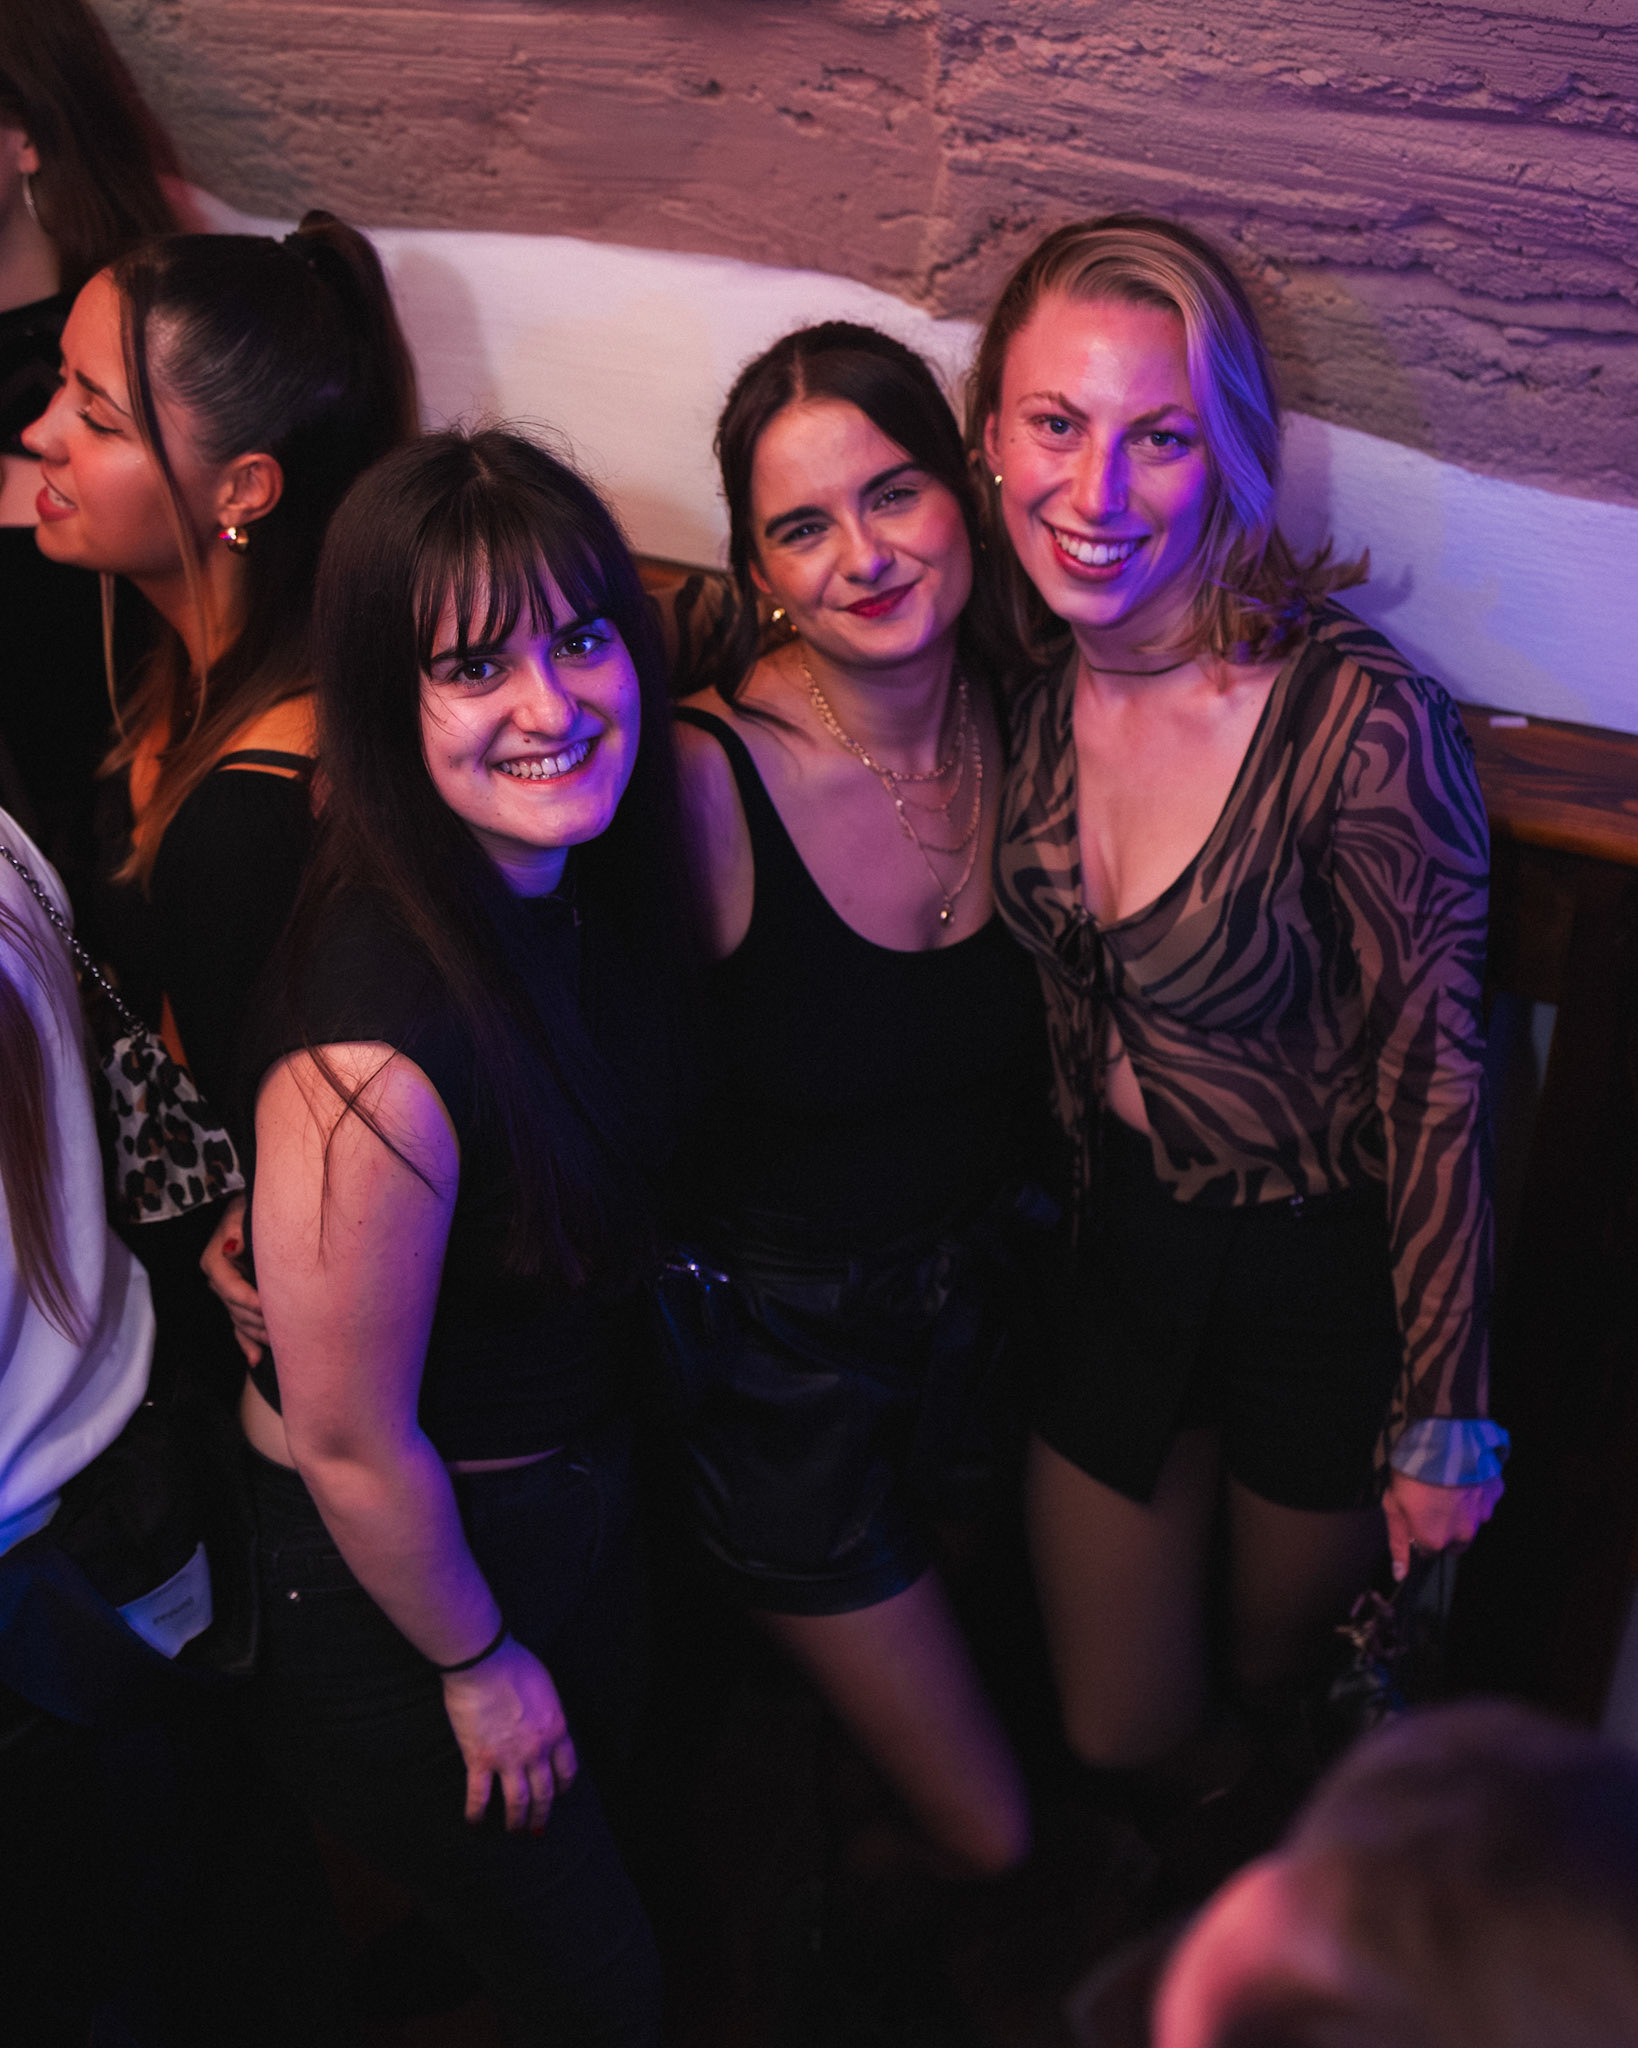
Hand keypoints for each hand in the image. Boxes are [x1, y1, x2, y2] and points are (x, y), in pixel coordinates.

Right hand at [199, 1195, 266, 1363]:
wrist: (254, 1210)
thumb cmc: (250, 1208)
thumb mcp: (241, 1211)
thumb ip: (237, 1228)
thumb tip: (232, 1246)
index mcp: (216, 1259)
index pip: (228, 1286)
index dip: (246, 1298)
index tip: (266, 1305)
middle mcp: (219, 1279)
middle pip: (235, 1308)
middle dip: (258, 1319)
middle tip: (284, 1327)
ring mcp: (227, 1293)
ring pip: (239, 1320)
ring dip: (258, 1333)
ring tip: (280, 1342)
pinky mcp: (236, 1301)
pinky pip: (239, 1327)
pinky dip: (247, 1344)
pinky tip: (256, 1359)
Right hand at [440, 1635, 578, 1831]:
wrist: (485, 1663)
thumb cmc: (515, 1665)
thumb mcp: (546, 1688)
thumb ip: (547, 1713)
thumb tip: (543, 1723)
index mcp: (556, 1730)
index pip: (567, 1769)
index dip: (563, 1786)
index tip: (559, 1795)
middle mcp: (536, 1751)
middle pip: (544, 1793)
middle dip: (542, 1815)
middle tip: (537, 1829)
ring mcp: (508, 1759)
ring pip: (517, 1802)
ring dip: (517, 1822)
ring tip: (515, 1833)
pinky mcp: (480, 1760)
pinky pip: (479, 1796)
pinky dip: (476, 1814)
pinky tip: (474, 1824)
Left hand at [1384, 1469, 1504, 1581]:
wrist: (1442, 1441)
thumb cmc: (1411, 1474)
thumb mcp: (1393, 1506)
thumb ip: (1398, 1543)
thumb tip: (1400, 1575)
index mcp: (1436, 1540)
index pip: (1428, 1550)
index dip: (1419, 1534)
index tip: (1413, 1516)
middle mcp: (1464, 1533)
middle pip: (1454, 1542)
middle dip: (1444, 1529)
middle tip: (1431, 1504)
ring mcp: (1483, 1513)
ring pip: (1472, 1521)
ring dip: (1461, 1511)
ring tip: (1446, 1486)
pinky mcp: (1495, 1493)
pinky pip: (1485, 1499)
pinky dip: (1475, 1492)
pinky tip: (1463, 1476)